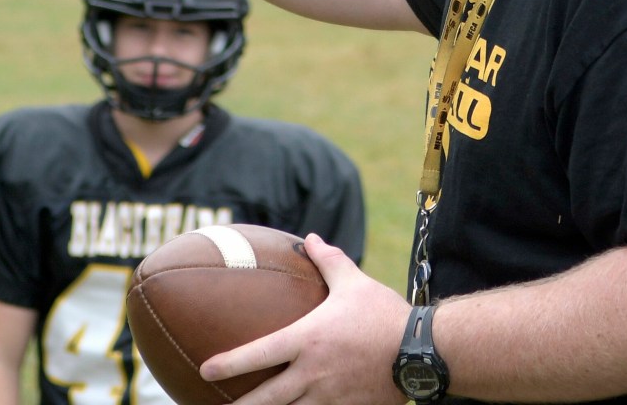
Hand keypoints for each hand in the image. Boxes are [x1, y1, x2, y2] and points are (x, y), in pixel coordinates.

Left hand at [200, 234, 410, 404]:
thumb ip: (327, 260)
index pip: (259, 353)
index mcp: (308, 339)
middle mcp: (312, 373)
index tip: (205, 369)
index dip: (230, 362)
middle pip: (266, 399)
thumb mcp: (353, 281)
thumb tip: (310, 237)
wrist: (421, 352)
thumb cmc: (384, 313)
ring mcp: (329, 399)